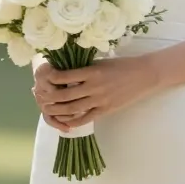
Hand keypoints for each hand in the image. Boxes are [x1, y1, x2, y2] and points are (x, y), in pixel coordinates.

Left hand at [33, 55, 156, 128]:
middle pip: (65, 95)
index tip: (44, 79)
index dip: (51, 79)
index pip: (65, 76)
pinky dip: (73, 121)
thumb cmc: (122, 65)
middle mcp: (94, 86)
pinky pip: (86, 118)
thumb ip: (84, 68)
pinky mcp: (106, 110)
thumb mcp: (101, 62)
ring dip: (58, 111)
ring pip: (73, 109)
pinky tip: (65, 121)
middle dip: (50, 98)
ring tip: (48, 110)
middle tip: (41, 98)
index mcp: (92, 71)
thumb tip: (64, 72)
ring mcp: (100, 100)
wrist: (144, 75)